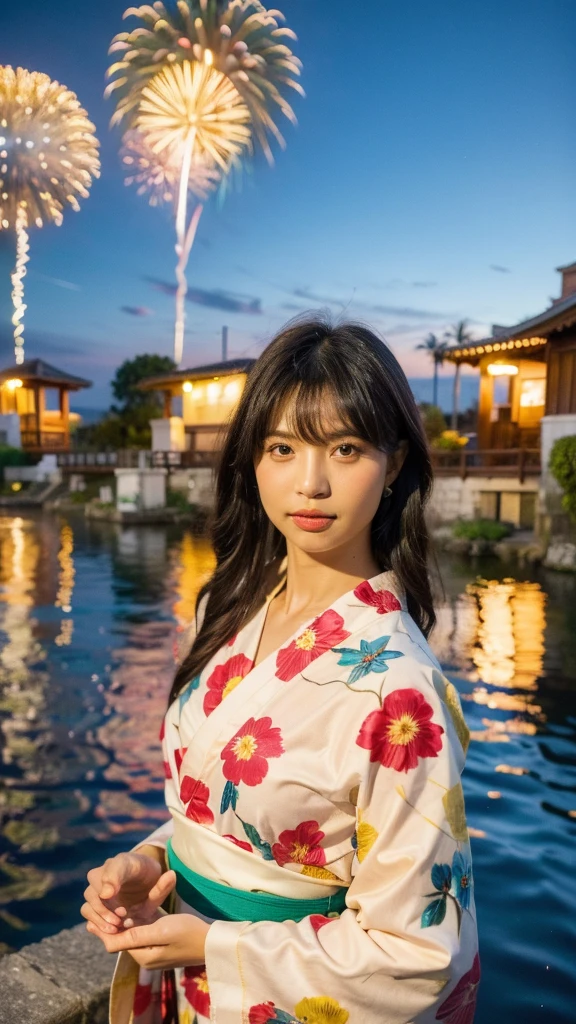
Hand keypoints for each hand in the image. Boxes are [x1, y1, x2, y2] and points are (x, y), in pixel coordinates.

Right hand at [81, 849, 172, 933]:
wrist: (144, 883)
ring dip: (99, 917)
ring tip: (115, 926)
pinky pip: (88, 912)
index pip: (113, 868)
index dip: (110, 880)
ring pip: (87, 904)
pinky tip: (110, 929)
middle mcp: (104, 874)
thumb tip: (172, 875)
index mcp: (122, 863)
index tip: (109, 894)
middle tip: (120, 917)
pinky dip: (96, 922)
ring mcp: (97, 889)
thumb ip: (162, 884)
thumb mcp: (158, 884)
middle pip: (92, 890)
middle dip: (104, 907)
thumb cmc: (150, 880)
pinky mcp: (96, 904)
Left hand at [86, 912, 209, 969]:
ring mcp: (155, 950)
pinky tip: (132, 908)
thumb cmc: (187, 933)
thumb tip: (106, 941)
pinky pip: (144, 931)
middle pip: (122, 938)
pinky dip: (137, 920)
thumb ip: (134, 936)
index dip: (103, 928)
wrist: (212, 941)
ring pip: (133, 933)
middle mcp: (146, 955)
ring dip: (124, 920)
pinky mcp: (163, 942)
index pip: (114, 943)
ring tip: (111, 902)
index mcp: (142, 956)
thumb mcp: (160, 931)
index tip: (94, 910)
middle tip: (100, 903)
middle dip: (111, 922)